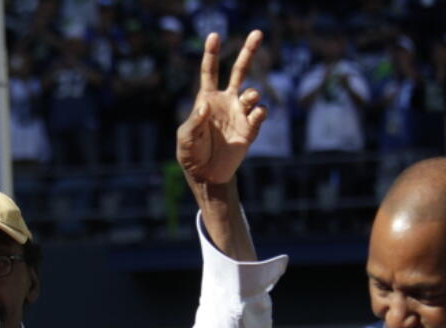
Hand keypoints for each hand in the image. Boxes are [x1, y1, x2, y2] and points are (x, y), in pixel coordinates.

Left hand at [176, 30, 266, 184]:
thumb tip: (206, 106)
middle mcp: (226, 102)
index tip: (214, 36)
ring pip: (252, 93)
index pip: (210, 72)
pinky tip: (255, 115)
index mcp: (207, 100)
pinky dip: (259, 113)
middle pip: (239, 71)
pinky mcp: (250, 129)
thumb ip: (194, 122)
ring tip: (250, 97)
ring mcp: (239, 114)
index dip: (211, 54)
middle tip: (257, 33)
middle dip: (248, 52)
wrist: (207, 175)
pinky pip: (259, 115)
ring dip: (252, 94)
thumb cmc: (192, 154)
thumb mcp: (186, 139)